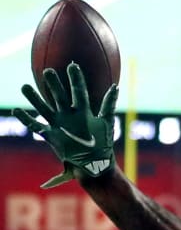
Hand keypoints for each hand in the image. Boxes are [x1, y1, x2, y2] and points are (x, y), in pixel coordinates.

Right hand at [14, 62, 117, 188]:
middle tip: (48, 72)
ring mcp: (58, 124)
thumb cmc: (103, 143)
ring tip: (25, 87)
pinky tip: (16, 111)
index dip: (76, 80)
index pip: (79, 92)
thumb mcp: (107, 123)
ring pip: (44, 108)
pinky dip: (26, 119)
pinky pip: (36, 126)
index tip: (73, 66)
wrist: (95, 163)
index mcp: (83, 111)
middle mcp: (68, 114)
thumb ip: (109, 105)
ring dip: (34, 99)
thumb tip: (115, 86)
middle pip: (59, 96)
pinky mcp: (51, 135)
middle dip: (53, 84)